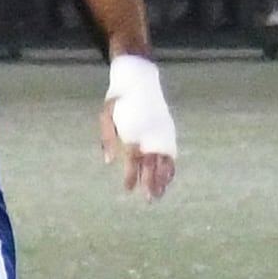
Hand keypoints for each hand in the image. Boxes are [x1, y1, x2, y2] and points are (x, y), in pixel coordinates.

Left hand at [100, 54, 176, 200]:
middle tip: (148, 200)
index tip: (129, 189)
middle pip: (151, 164)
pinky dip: (170, 167)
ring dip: (162, 179)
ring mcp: (160, 133)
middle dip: (150, 183)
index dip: (131, 175)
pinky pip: (171, 153)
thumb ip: (108, 139)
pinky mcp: (167, 130)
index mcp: (133, 132)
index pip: (133, 160)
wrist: (139, 78)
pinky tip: (169, 178)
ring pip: (164, 161)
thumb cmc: (118, 99)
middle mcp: (149, 134)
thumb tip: (108, 161)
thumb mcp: (106, 115)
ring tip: (159, 195)